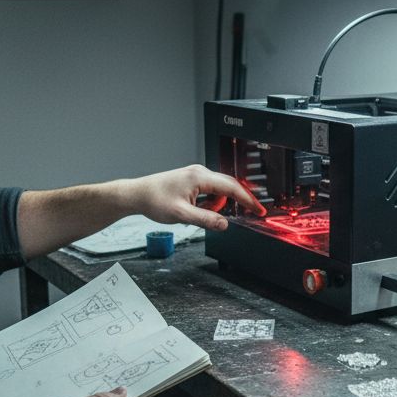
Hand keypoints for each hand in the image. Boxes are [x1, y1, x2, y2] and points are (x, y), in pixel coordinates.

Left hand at [125, 164, 265, 230]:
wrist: (138, 194)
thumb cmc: (155, 200)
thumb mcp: (182, 215)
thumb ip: (205, 219)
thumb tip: (224, 224)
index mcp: (199, 177)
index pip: (231, 188)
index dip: (247, 200)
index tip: (258, 209)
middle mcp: (199, 172)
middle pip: (228, 185)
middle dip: (240, 200)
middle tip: (252, 212)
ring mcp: (196, 175)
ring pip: (218, 190)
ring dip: (218, 204)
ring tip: (200, 215)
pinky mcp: (192, 180)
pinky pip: (210, 191)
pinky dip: (210, 202)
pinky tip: (197, 210)